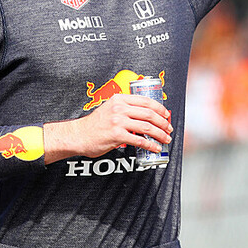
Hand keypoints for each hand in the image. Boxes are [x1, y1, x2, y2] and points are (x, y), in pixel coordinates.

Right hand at [43, 94, 172, 163]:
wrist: (79, 135)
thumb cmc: (95, 124)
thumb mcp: (110, 108)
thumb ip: (125, 108)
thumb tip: (145, 114)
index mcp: (120, 99)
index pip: (146, 101)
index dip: (160, 108)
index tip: (166, 115)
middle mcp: (120, 108)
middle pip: (149, 114)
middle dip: (163, 122)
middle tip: (169, 129)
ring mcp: (118, 121)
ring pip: (147, 127)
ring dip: (160, 134)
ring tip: (165, 139)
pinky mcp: (117, 135)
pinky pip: (139, 140)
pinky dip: (150, 145)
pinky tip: (155, 148)